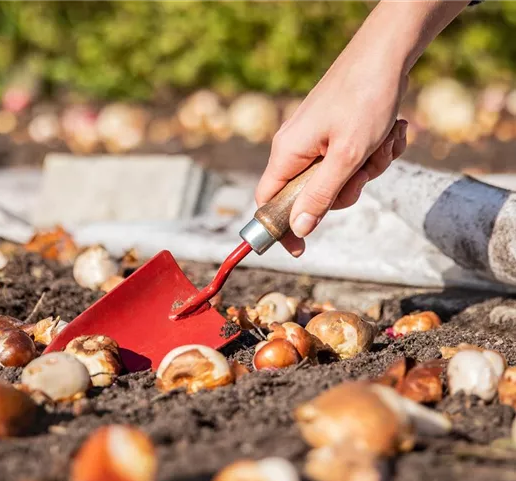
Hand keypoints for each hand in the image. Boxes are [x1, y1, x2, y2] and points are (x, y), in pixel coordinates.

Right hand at [255, 50, 408, 256]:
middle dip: (346, 190)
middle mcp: (296, 148)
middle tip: (363, 172)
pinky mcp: (337, 133)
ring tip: (382, 141)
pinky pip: (352, 160)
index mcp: (287, 154)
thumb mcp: (347, 156)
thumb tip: (300, 229)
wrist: (387, 54)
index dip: (281, 228)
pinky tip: (388, 132)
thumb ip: (321, 195)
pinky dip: (374, 152)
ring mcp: (318, 140)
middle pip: (311, 194)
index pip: (267, 202)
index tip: (300, 249)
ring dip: (368, 168)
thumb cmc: (364, 98)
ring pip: (338, 178)